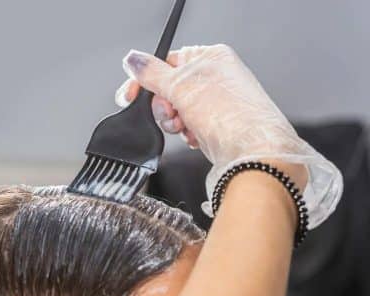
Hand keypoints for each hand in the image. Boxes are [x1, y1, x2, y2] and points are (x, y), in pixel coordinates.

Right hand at [116, 44, 342, 227]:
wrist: (251, 153)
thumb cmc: (229, 114)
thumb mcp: (180, 86)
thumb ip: (151, 73)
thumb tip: (132, 60)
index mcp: (210, 57)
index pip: (165, 62)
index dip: (145, 80)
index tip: (130, 95)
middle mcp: (215, 78)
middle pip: (168, 88)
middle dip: (163, 106)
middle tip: (171, 112)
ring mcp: (215, 103)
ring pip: (175, 110)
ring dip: (173, 122)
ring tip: (185, 127)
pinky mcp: (215, 125)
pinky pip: (187, 126)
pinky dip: (186, 133)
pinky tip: (195, 136)